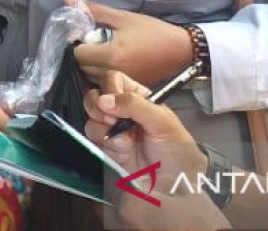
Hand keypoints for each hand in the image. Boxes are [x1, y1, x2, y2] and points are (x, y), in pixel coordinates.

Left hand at [68, 0, 193, 85]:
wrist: (182, 50)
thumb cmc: (153, 31)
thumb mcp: (122, 17)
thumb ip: (93, 10)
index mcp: (112, 54)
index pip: (77, 54)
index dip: (76, 43)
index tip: (83, 35)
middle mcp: (114, 73)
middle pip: (81, 68)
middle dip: (82, 55)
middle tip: (92, 42)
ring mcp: (121, 84)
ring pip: (90, 79)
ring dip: (89, 66)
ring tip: (101, 52)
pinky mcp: (127, 90)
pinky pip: (103, 85)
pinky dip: (100, 76)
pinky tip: (109, 64)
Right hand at [88, 71, 230, 230]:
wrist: (174, 186)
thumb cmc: (177, 151)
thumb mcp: (163, 122)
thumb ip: (134, 105)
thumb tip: (104, 99)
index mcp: (139, 97)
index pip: (113, 80)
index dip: (110, 89)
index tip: (114, 105)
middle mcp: (123, 110)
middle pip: (96, 96)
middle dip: (100, 110)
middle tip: (114, 122)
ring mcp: (113, 129)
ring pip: (91, 118)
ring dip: (105, 131)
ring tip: (125, 143)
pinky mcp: (106, 147)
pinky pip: (92, 137)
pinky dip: (105, 145)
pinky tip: (121, 152)